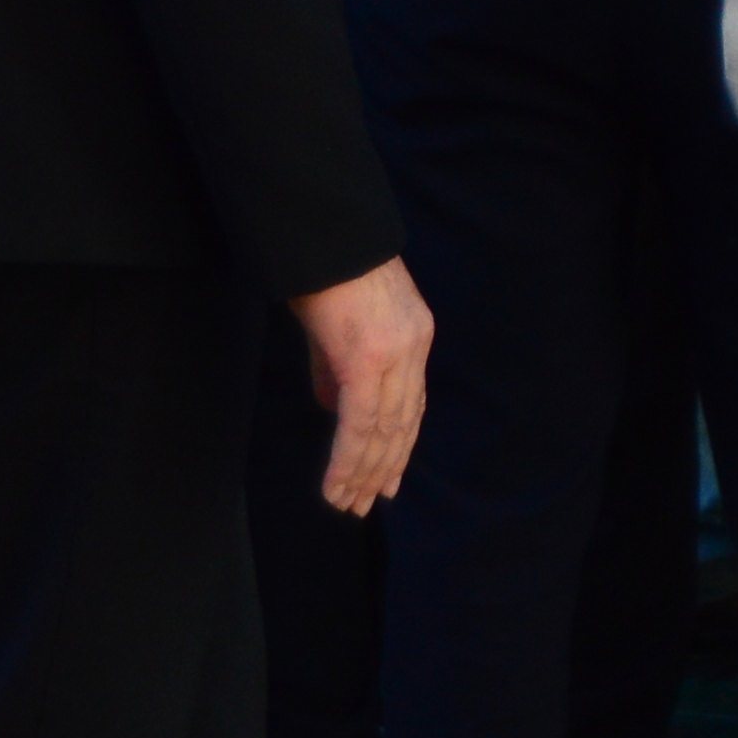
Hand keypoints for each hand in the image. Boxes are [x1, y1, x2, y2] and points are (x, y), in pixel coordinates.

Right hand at [293, 260, 434, 514]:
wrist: (324, 233)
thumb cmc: (323, 269)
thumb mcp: (336, 324)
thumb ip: (337, 369)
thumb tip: (336, 409)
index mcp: (413, 336)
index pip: (411, 405)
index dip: (400, 446)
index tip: (388, 480)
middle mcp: (413, 348)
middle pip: (402, 424)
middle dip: (384, 469)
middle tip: (366, 504)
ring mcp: (394, 354)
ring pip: (382, 430)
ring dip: (363, 472)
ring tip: (346, 504)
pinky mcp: (367, 359)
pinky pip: (360, 423)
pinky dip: (348, 459)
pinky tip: (336, 485)